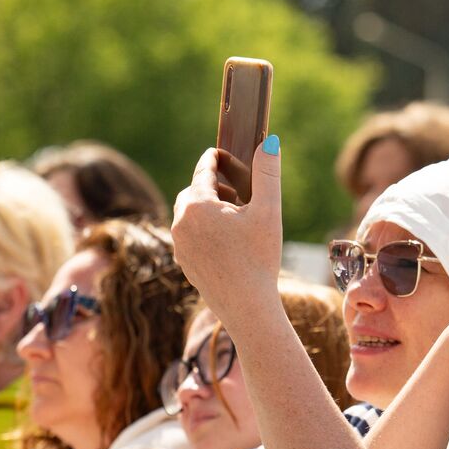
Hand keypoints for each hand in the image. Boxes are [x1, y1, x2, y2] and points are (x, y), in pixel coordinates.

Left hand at [171, 142, 282, 328]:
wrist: (247, 307)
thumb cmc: (259, 257)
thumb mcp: (269, 211)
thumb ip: (268, 173)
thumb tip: (269, 141)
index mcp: (197, 204)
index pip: (203, 170)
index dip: (214, 158)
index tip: (220, 152)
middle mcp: (181, 222)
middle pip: (193, 192)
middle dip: (211, 187)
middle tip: (236, 191)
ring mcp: (179, 245)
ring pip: (189, 215)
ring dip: (208, 210)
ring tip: (234, 217)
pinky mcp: (184, 263)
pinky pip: (190, 237)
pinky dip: (205, 231)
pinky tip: (228, 242)